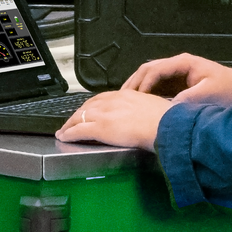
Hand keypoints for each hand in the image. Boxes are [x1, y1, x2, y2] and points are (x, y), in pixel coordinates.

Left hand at [55, 89, 171, 150]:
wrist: (167, 126)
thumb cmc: (168, 120)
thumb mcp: (157, 107)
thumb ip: (148, 110)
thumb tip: (151, 117)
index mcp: (128, 95)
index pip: (104, 98)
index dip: (94, 105)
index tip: (90, 111)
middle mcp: (114, 101)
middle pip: (89, 105)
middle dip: (78, 113)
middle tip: (72, 121)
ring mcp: (106, 114)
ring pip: (80, 116)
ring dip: (70, 124)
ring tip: (64, 131)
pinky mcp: (101, 127)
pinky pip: (79, 130)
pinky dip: (69, 134)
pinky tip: (63, 137)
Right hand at [122, 53, 231, 106]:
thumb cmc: (230, 90)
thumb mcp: (208, 94)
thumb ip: (187, 99)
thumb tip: (167, 108)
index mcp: (183, 63)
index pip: (154, 69)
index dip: (142, 84)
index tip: (133, 99)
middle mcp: (177, 66)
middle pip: (147, 70)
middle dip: (133, 84)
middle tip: (120, 100)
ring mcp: (178, 75)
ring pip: (150, 78)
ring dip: (138, 89)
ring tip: (125, 104)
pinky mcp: (180, 85)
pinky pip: (158, 87)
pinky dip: (147, 95)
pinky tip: (140, 107)